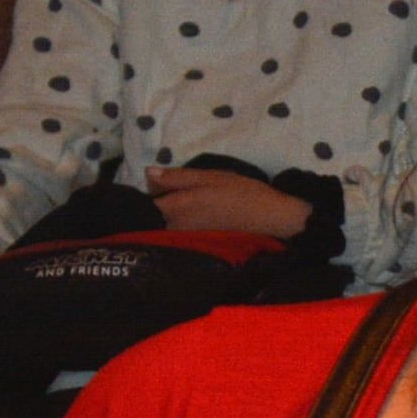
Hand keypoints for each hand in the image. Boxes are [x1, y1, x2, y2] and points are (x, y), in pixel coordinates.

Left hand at [147, 165, 315, 240]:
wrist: (271, 219)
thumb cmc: (241, 193)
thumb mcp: (209, 176)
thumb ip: (176, 177)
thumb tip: (147, 173)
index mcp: (176, 207)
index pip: (145, 204)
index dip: (145, 195)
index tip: (151, 187)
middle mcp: (176, 227)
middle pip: (153, 218)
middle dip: (154, 206)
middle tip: (166, 193)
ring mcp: (186, 238)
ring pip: (164, 227)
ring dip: (165, 217)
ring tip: (180, 205)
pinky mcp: (197, 244)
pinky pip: (176, 234)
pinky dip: (177, 226)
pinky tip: (192, 218)